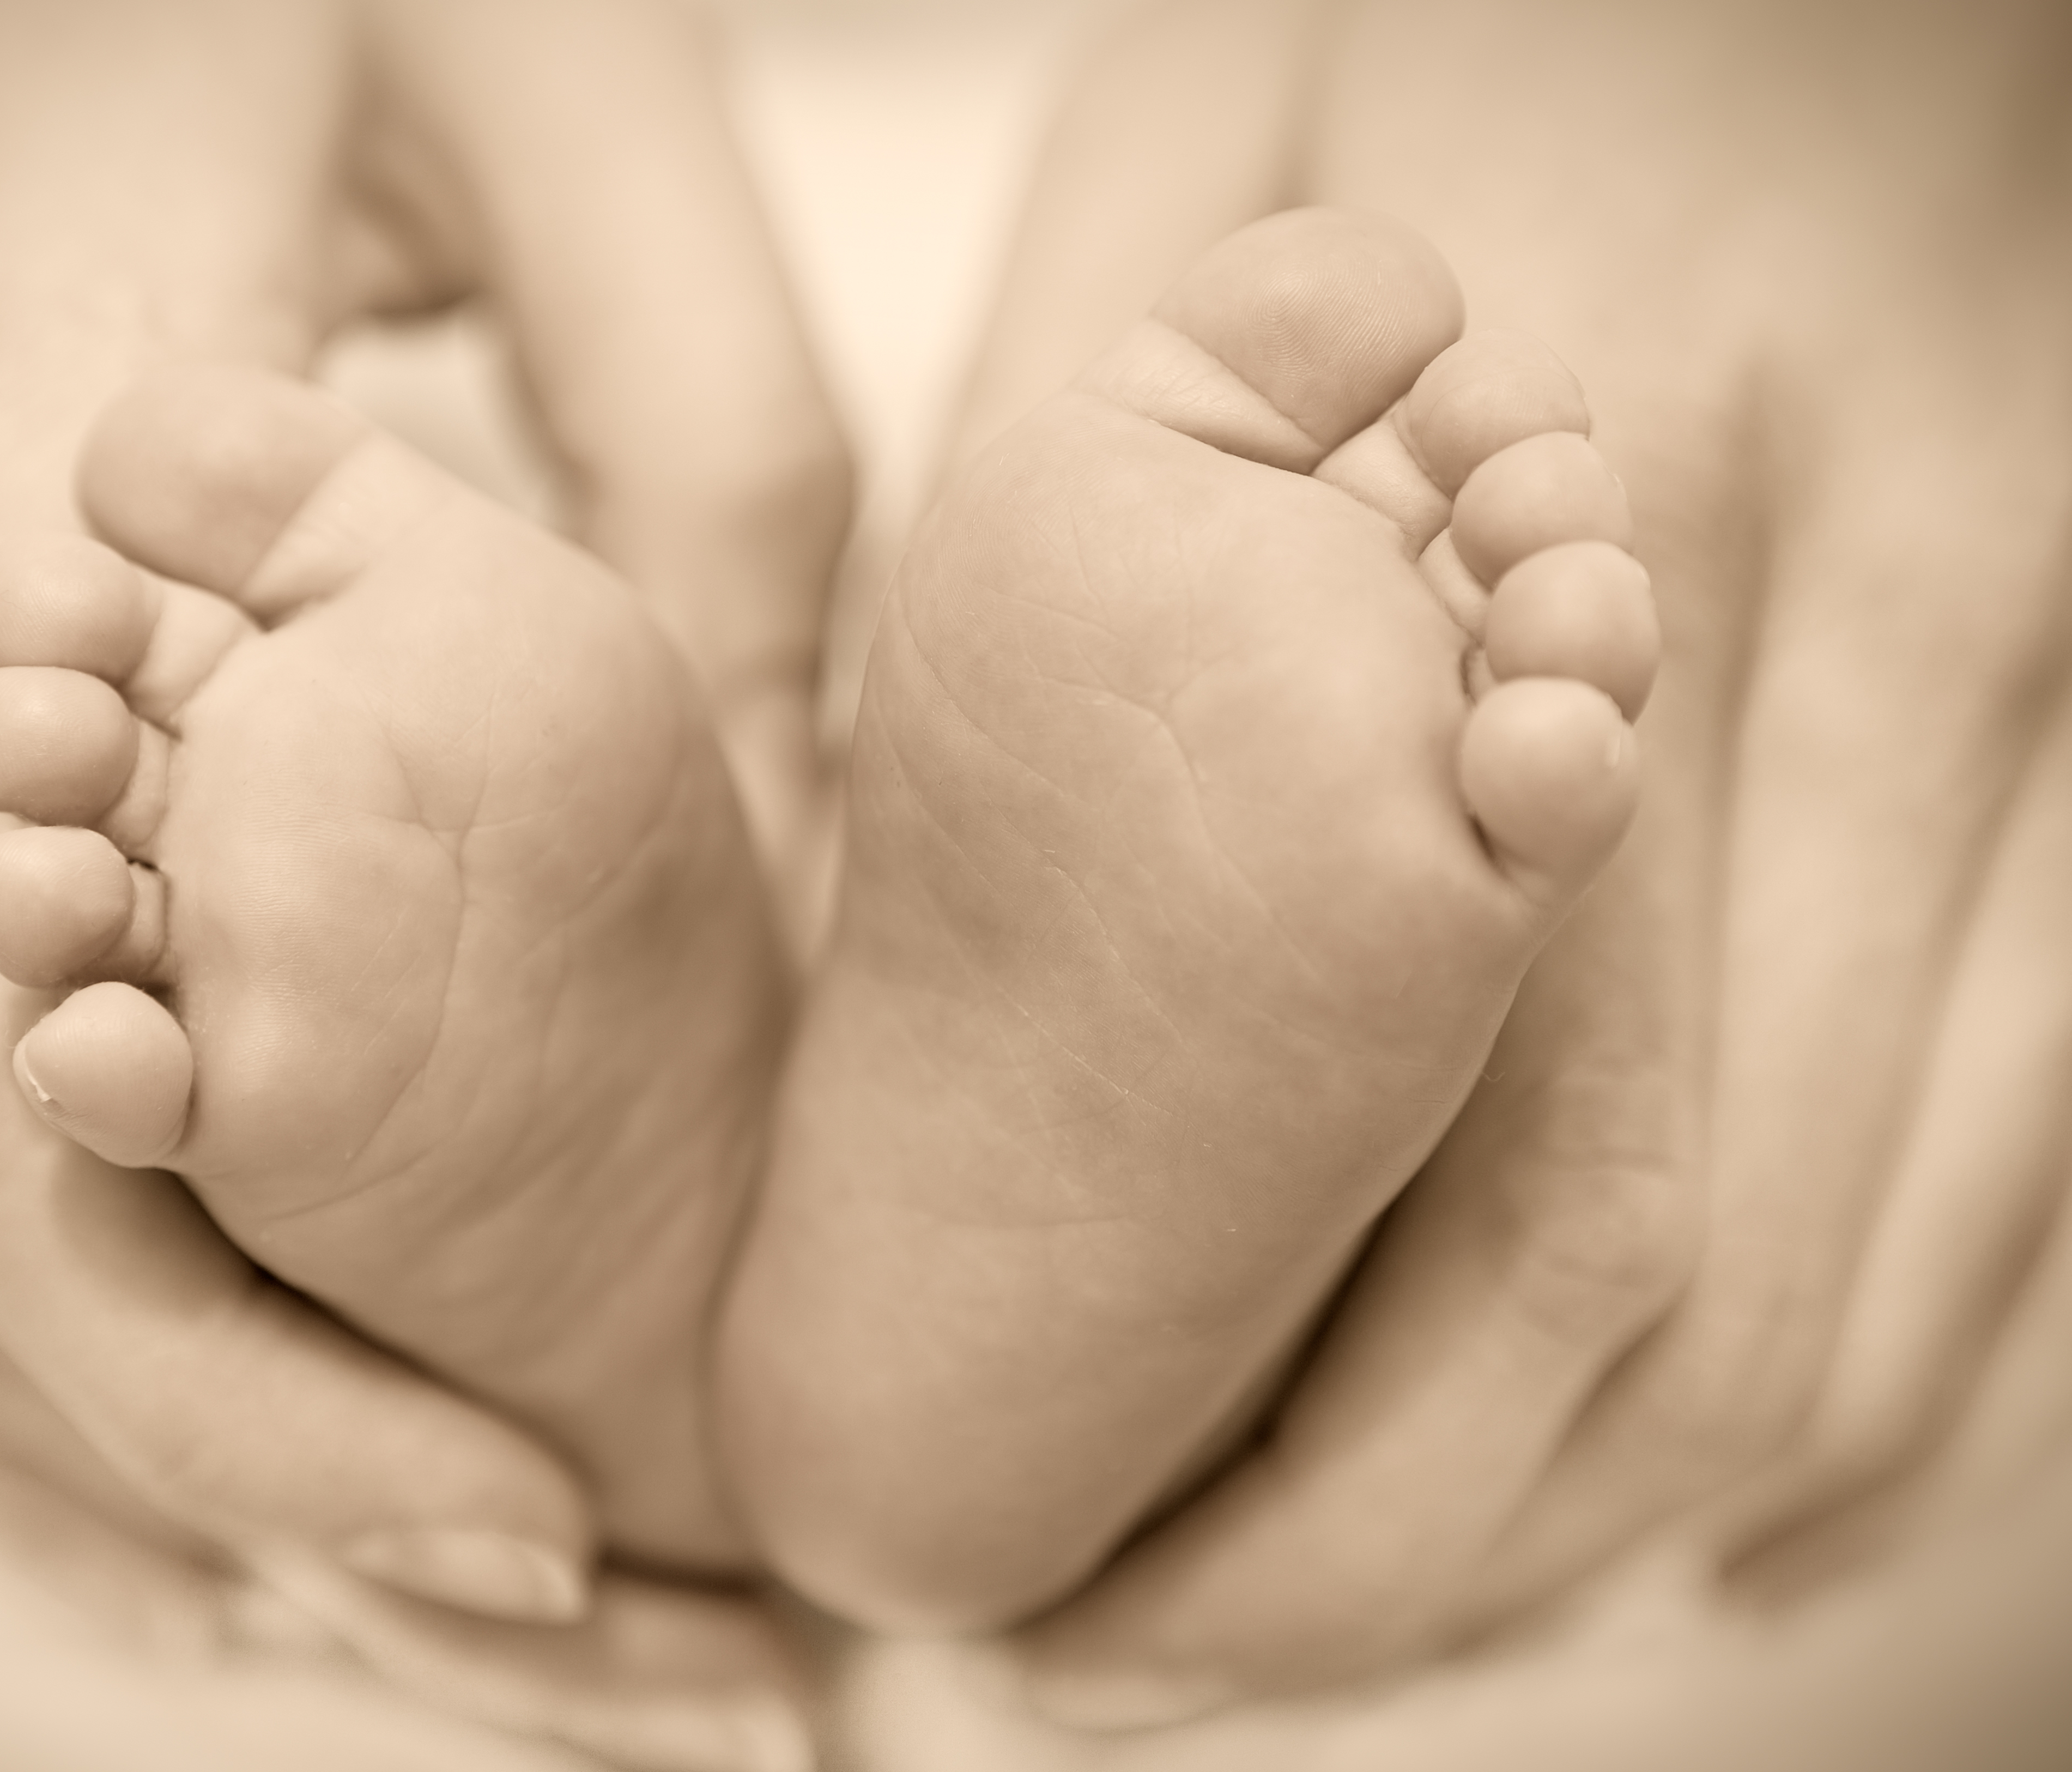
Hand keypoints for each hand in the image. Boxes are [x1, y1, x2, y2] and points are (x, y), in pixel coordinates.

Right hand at [0, 2, 843, 1766]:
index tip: (533, 1542)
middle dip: (229, 1477)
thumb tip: (794, 782)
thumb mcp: (526, 90)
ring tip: (414, 1566)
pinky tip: (159, 1397)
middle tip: (555, 1617)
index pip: (32, 1082)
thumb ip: (695, 429)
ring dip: (103, 1423)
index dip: (258, 1382)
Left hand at [919, 0, 2071, 1721]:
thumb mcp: (1184, 216)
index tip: (1059, 1598)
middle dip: (1396, 1577)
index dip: (1279, 1491)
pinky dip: (1871, 1419)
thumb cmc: (1438, 18)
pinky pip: (2036, 1174)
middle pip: (1663, 1308)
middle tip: (1143, 1663)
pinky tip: (1700, 1536)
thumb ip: (1066, 506)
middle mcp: (1841, 676)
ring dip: (1594, 1541)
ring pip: (1855, 1302)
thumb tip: (858, 830)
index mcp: (1569, 577)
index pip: (1467, 1195)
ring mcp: (2021, 707)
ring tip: (1345, 1633)